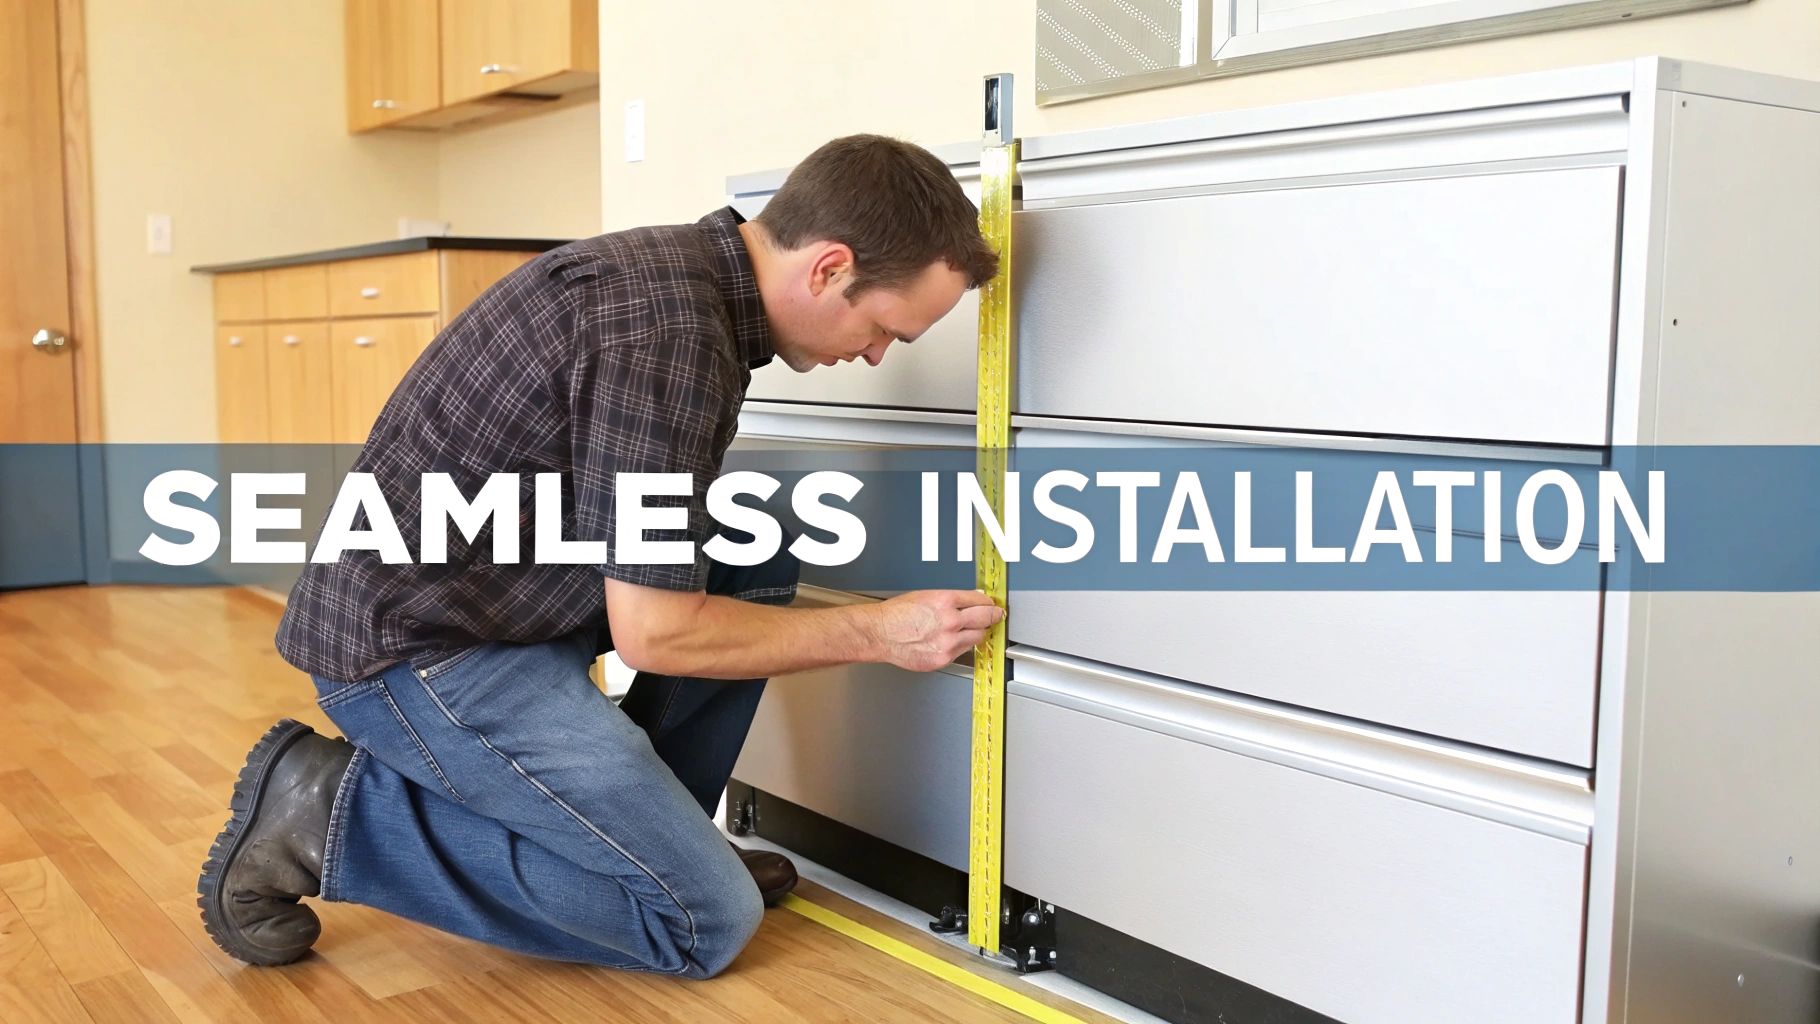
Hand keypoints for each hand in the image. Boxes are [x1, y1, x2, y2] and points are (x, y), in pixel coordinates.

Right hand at [870, 590, 1004, 672]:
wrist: (880, 633)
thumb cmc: (898, 614)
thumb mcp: (927, 596)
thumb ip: (952, 600)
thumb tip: (971, 600)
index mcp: (945, 601)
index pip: (980, 600)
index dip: (989, 603)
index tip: (993, 605)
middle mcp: (950, 621)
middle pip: (986, 618)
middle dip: (993, 616)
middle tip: (996, 616)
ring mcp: (948, 642)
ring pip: (978, 637)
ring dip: (976, 633)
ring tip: (966, 629)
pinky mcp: (943, 659)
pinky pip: (962, 652)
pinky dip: (960, 646)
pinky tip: (947, 640)